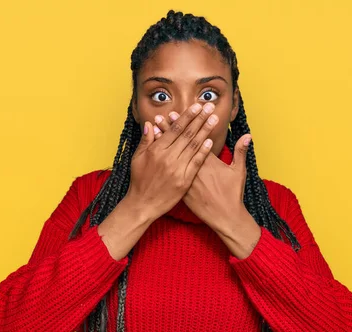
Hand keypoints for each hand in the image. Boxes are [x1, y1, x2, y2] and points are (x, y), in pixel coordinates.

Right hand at [125, 102, 218, 220]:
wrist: (143, 205)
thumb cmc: (139, 181)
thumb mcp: (138, 158)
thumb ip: (146, 140)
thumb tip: (151, 124)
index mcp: (156, 150)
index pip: (175, 128)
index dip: (187, 116)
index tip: (197, 106)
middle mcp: (167, 158)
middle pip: (187, 134)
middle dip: (200, 119)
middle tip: (210, 107)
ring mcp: (177, 169)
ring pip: (193, 146)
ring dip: (205, 131)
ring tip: (214, 119)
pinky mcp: (184, 181)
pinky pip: (196, 163)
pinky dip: (203, 152)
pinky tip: (211, 141)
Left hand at [152, 110, 252, 233]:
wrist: (224, 217)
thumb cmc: (233, 194)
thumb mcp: (239, 172)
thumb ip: (241, 152)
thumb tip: (248, 135)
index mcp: (209, 162)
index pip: (195, 138)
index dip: (187, 126)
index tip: (180, 114)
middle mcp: (195, 168)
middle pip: (181, 145)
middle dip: (172, 128)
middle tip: (164, 115)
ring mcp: (187, 179)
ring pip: (173, 156)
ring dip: (164, 141)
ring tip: (156, 128)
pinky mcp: (181, 188)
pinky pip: (168, 171)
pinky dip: (161, 160)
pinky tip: (154, 151)